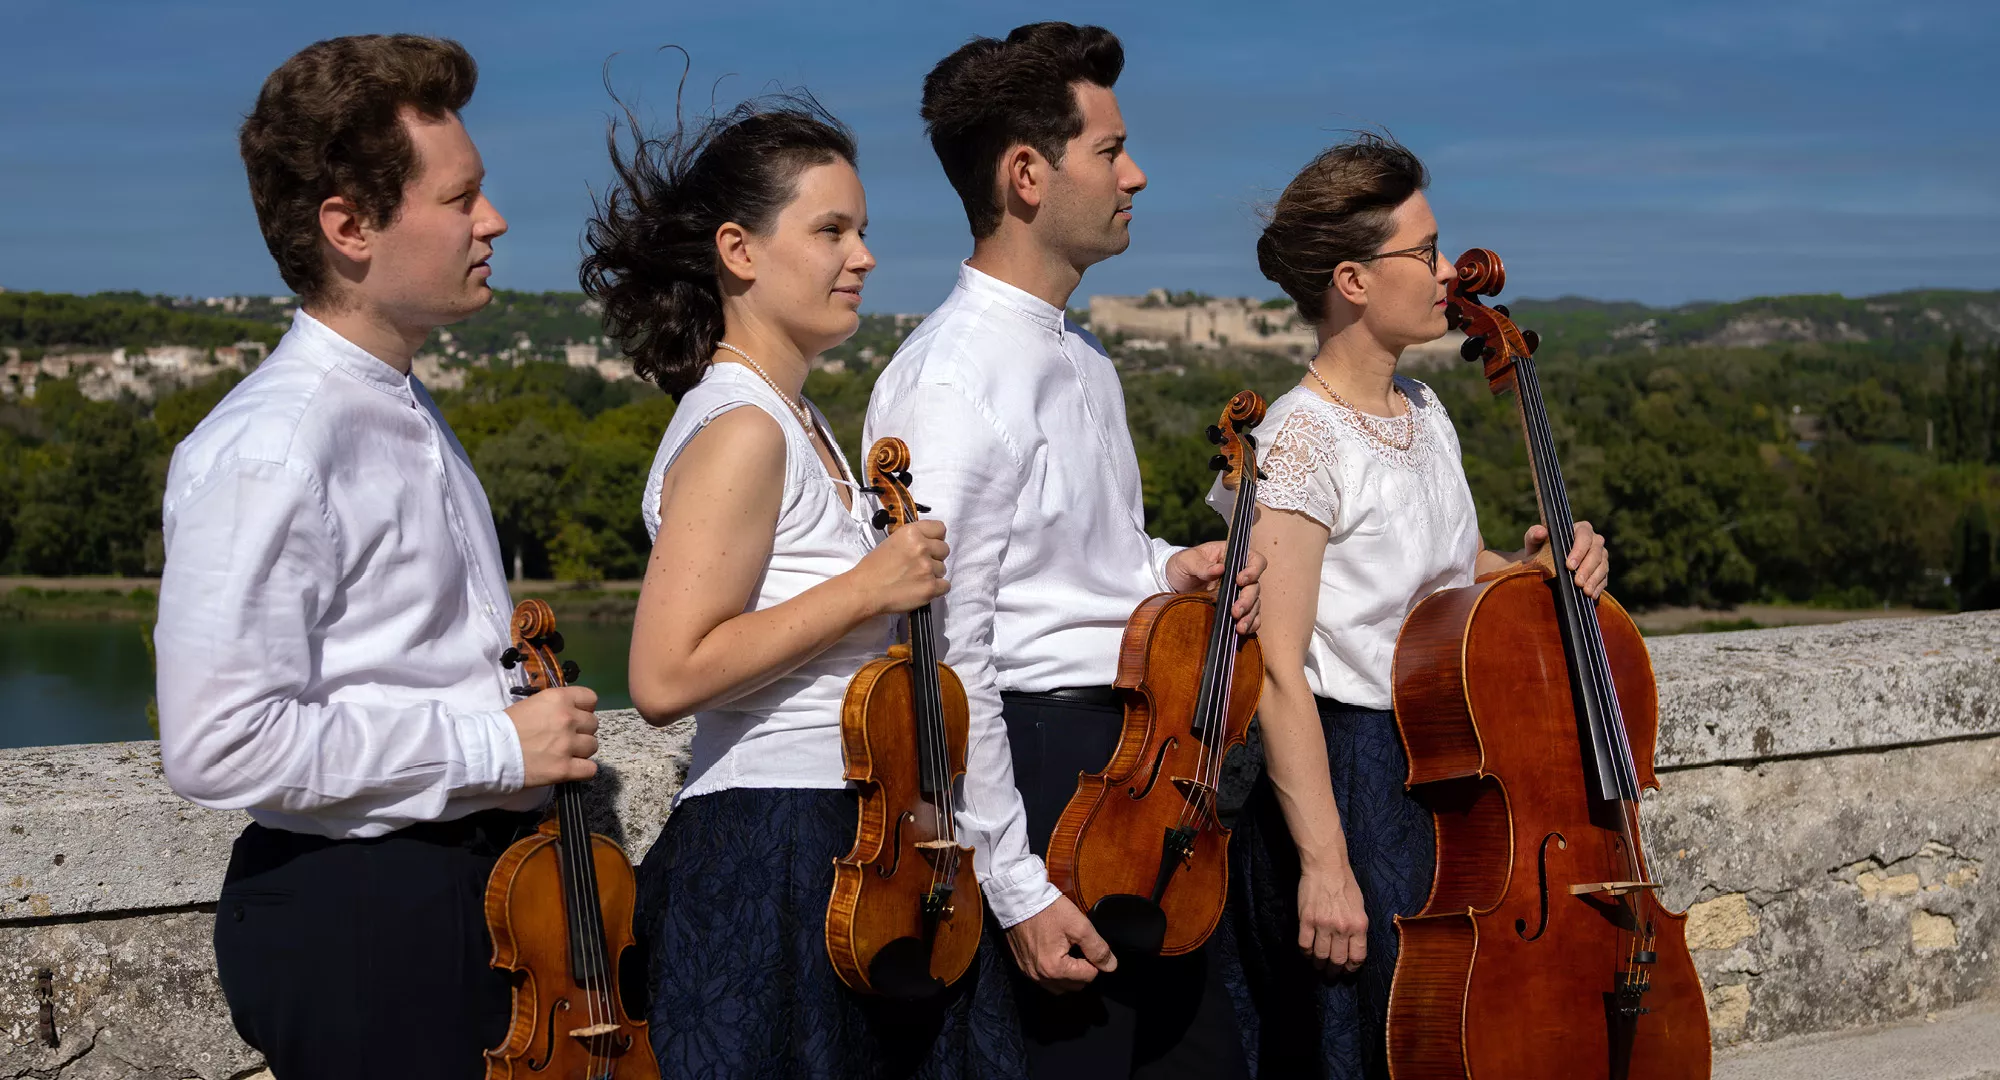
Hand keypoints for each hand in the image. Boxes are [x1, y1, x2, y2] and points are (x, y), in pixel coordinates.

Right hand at [507, 685, 599, 787]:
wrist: (489, 751)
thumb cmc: (506, 726)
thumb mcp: (534, 703)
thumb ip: (556, 707)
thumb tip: (572, 713)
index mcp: (559, 699)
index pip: (590, 698)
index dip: (584, 708)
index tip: (575, 716)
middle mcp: (567, 719)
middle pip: (593, 724)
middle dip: (582, 730)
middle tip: (566, 737)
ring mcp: (567, 745)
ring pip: (593, 746)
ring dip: (582, 750)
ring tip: (565, 753)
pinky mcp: (564, 769)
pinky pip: (590, 769)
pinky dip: (583, 770)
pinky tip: (571, 768)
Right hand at [854, 519, 949, 614]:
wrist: (865, 590)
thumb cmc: (874, 568)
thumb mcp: (892, 542)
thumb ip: (913, 539)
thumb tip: (928, 542)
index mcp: (911, 533)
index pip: (940, 528)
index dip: (935, 538)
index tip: (930, 544)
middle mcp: (921, 547)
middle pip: (944, 549)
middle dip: (935, 557)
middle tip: (919, 564)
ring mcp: (927, 568)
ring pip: (943, 568)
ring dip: (933, 574)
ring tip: (915, 578)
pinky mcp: (930, 587)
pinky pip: (945, 586)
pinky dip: (936, 588)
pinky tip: (922, 588)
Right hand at [1004, 895, 1117, 992]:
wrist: (1018, 899)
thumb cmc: (1047, 910)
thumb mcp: (1079, 925)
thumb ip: (1098, 948)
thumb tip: (1111, 966)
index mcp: (1055, 969)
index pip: (1088, 977)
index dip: (1094, 960)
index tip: (1086, 944)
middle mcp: (1040, 976)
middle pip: (1074, 986)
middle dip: (1082, 970)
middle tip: (1080, 948)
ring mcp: (1029, 973)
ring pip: (1059, 987)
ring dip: (1069, 975)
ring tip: (1069, 953)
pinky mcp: (1022, 967)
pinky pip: (1044, 980)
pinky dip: (1054, 972)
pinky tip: (1056, 954)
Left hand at [1164, 541, 1264, 634]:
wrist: (1175, 584)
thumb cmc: (1183, 565)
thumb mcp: (1186, 561)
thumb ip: (1202, 565)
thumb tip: (1219, 569)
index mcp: (1232, 558)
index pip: (1255, 560)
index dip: (1253, 570)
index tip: (1239, 580)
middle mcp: (1240, 575)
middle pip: (1255, 586)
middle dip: (1247, 600)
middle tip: (1235, 611)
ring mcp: (1238, 592)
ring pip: (1254, 603)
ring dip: (1249, 615)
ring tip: (1239, 627)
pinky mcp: (1235, 607)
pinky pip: (1250, 616)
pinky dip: (1250, 624)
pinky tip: (1242, 630)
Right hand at [1297, 858, 1368, 973]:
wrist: (1326, 866)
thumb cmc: (1345, 884)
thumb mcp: (1360, 907)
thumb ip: (1357, 928)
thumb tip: (1352, 948)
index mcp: (1359, 925)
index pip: (1357, 958)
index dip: (1351, 969)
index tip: (1346, 971)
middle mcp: (1342, 928)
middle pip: (1337, 960)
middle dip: (1334, 971)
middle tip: (1330, 974)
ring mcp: (1323, 925)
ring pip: (1320, 956)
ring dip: (1319, 964)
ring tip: (1318, 965)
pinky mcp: (1306, 920)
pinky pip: (1304, 945)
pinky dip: (1306, 953)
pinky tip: (1307, 952)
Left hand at [1522, 521, 1609, 597]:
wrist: (1544, 564)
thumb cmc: (1540, 549)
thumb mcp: (1534, 542)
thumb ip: (1534, 534)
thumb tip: (1541, 532)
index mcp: (1580, 529)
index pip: (1584, 536)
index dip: (1579, 551)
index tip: (1569, 566)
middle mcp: (1594, 540)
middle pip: (1596, 552)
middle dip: (1587, 569)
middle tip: (1577, 582)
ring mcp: (1601, 555)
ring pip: (1602, 565)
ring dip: (1594, 579)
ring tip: (1585, 591)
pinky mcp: (1602, 570)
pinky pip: (1604, 578)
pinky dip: (1598, 587)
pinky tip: (1591, 595)